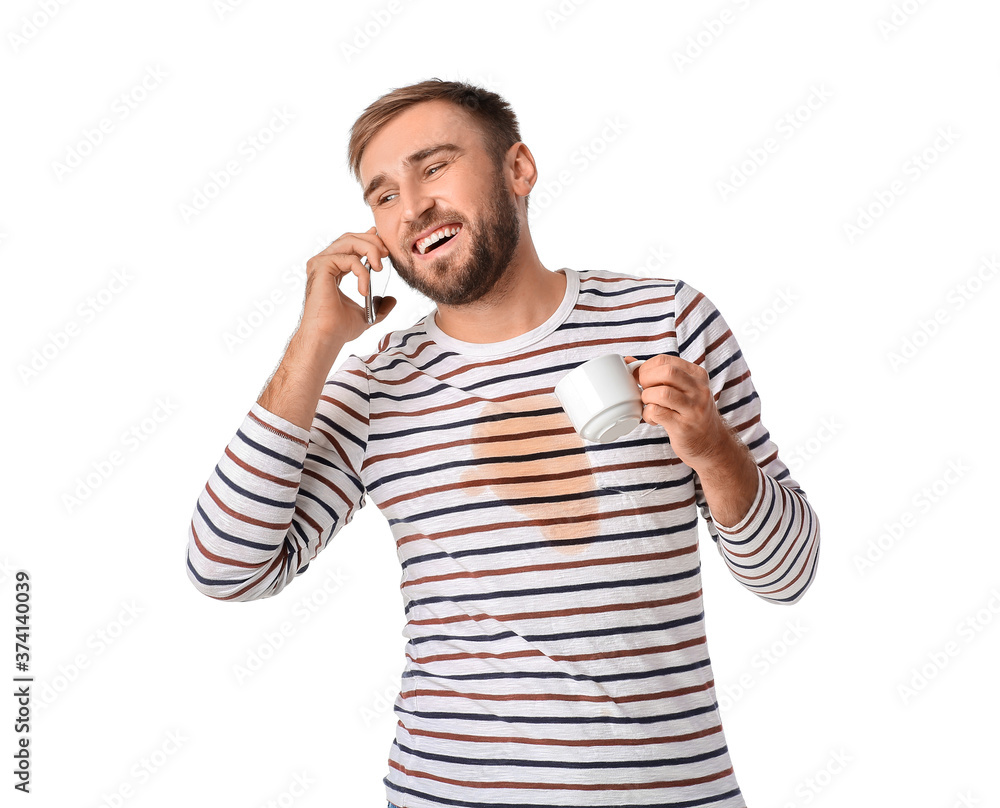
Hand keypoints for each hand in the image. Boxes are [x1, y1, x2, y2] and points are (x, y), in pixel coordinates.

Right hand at [299, 226, 396, 348]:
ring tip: (379, 268)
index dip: (367, 239)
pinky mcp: (321, 267)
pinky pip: (349, 259)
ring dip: (370, 250)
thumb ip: (379, 306)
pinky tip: (364, 291)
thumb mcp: (366, 315)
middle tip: (386, 254)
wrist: (327, 337)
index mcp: (331, 271)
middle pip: (349, 238)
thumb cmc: (339, 329)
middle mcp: (323, 264)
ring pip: (349, 241)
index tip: (382, 245)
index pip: (349, 246)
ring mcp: (320, 264)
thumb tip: (392, 299)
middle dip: (371, 242)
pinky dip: (362, 273)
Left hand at [625, 354, 730, 470]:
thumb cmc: (689, 413)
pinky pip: (658, 413)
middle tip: (644, 391)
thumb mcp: (683, 389)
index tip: (642, 379)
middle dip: (646, 380)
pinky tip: (653, 419)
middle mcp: (699, 390)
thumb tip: (628, 361)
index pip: (665, 360)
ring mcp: (694, 408)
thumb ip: (660, 375)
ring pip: (662, 392)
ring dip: (647, 398)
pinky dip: (648, 414)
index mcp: (697, 375)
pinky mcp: (684, 426)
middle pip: (666, 372)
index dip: (646, 368)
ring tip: (649, 405)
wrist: (710, 444)